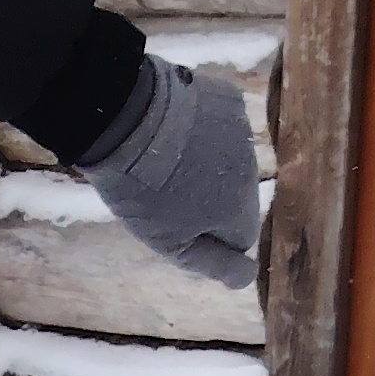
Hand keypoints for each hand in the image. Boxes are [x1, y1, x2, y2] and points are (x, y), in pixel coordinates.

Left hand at [81, 59, 261, 291]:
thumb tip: (248, 277)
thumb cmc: (140, 191)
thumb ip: (214, 263)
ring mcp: (241, 130)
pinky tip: (173, 127)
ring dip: (207, 162)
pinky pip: (222, 124)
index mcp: (239, 208)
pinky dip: (204, 128)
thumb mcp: (170, 242)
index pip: (241, 236)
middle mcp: (251, 169)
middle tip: (164, 191)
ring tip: (164, 158)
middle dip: (210, 198)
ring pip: (231, 159)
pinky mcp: (227, 98)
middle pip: (237, 196)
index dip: (208, 235)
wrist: (123, 119)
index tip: (175, 223)